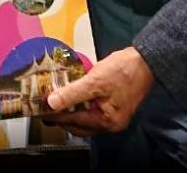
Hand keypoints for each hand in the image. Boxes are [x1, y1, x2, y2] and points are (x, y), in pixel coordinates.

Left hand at [41, 47, 155, 136]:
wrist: (146, 61)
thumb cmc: (123, 70)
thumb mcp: (95, 80)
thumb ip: (73, 93)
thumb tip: (52, 103)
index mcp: (106, 121)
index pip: (73, 121)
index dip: (55, 116)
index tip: (40, 111)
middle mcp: (111, 125)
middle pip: (79, 126)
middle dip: (62, 118)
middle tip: (45, 109)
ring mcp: (114, 118)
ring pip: (86, 120)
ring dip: (71, 113)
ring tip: (56, 103)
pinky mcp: (115, 109)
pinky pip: (93, 113)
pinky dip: (82, 108)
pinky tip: (74, 99)